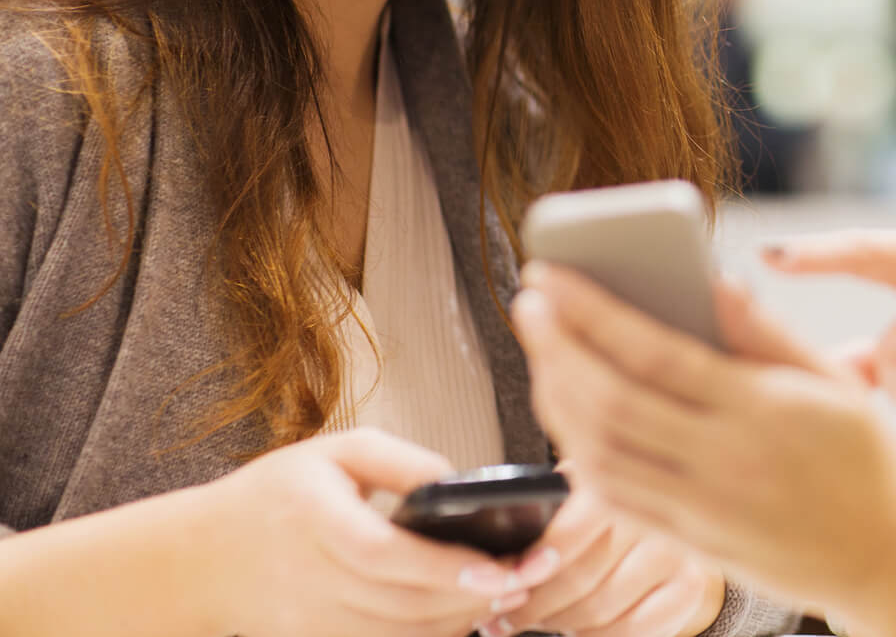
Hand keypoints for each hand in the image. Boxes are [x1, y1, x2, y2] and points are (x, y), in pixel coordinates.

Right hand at [195, 429, 542, 636]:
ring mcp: (305, 620)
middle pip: (400, 603)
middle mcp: (307, 576)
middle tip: (521, 583)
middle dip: (468, 599)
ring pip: (394, 634)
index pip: (385, 554)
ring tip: (498, 599)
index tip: (498, 568)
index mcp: (313, 517)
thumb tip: (459, 481)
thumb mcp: (336, 453)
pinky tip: (454, 618)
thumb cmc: (277, 494)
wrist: (200, 558)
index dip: (445, 567)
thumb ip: (401, 461)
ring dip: (452, 623)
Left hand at [480, 484, 725, 636]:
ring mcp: (677, 551)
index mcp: (618, 481)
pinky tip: (575, 631)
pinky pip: (631, 630)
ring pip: (601, 609)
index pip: (572, 530)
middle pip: (581, 578)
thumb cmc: (605, 507)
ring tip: (532, 622)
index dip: (535, 563)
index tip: (506, 583)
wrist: (671, 518)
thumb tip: (492, 557)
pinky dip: (595, 636)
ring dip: (558, 625)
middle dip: (533, 605)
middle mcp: (653, 512)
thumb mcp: (576, 490)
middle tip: (501, 618)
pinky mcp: (689, 586)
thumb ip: (547, 508)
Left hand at [513, 264, 895, 617]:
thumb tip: (714, 278)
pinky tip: (567, 423)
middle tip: (527, 303)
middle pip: (612, 402)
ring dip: (556, 401)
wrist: (888, 557)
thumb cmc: (865, 459)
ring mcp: (702, 509)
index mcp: (761, 410)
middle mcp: (723, 462)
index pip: (655, 353)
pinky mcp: (691, 545)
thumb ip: (767, 332)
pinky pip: (615, 501)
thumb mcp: (836, 381)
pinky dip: (579, 459)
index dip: (592, 312)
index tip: (551, 275)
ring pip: (600, 454)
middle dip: (556, 348)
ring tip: (542, 354)